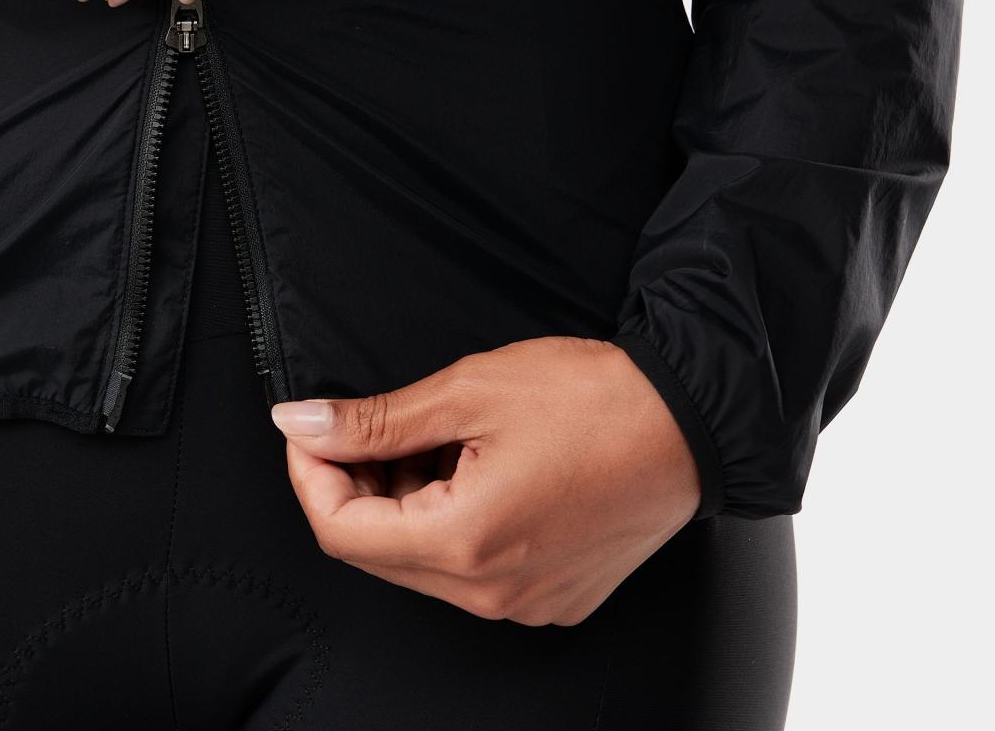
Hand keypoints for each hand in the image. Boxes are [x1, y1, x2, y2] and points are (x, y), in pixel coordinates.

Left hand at [270, 336, 701, 624]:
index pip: (340, 531)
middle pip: (377, 552)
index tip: (313, 430)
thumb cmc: (594, 398)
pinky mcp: (551, 598)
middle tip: (372, 427)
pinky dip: (449, 524)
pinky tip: (472, 472)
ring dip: (403, 504)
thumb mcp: (467, 391)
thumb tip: (300, 424)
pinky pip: (470, 573)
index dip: (311, 474)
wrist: (694, 419)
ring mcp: (525, 603)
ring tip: (433, 442)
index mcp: (465, 542)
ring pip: (422, 563)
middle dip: (357, 486)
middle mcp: (492, 592)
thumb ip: (375, 420)